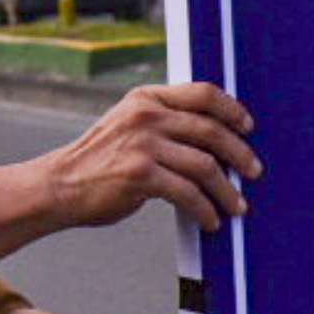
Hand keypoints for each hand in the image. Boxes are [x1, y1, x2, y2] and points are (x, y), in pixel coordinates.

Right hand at [39, 81, 259, 231]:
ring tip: (237, 206)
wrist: (58, 186)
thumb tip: (215, 138)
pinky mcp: (140, 175)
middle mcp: (146, 115)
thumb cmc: (100, 161)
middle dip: (240, 154)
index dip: (232, 109)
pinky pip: (188, 194)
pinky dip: (205, 210)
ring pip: (204, 165)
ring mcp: (142, 144)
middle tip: (254, 172)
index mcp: (146, 98)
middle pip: (211, 130)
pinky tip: (210, 221)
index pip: (203, 93)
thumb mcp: (129, 126)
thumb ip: (164, 122)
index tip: (248, 127)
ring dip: (227, 190)